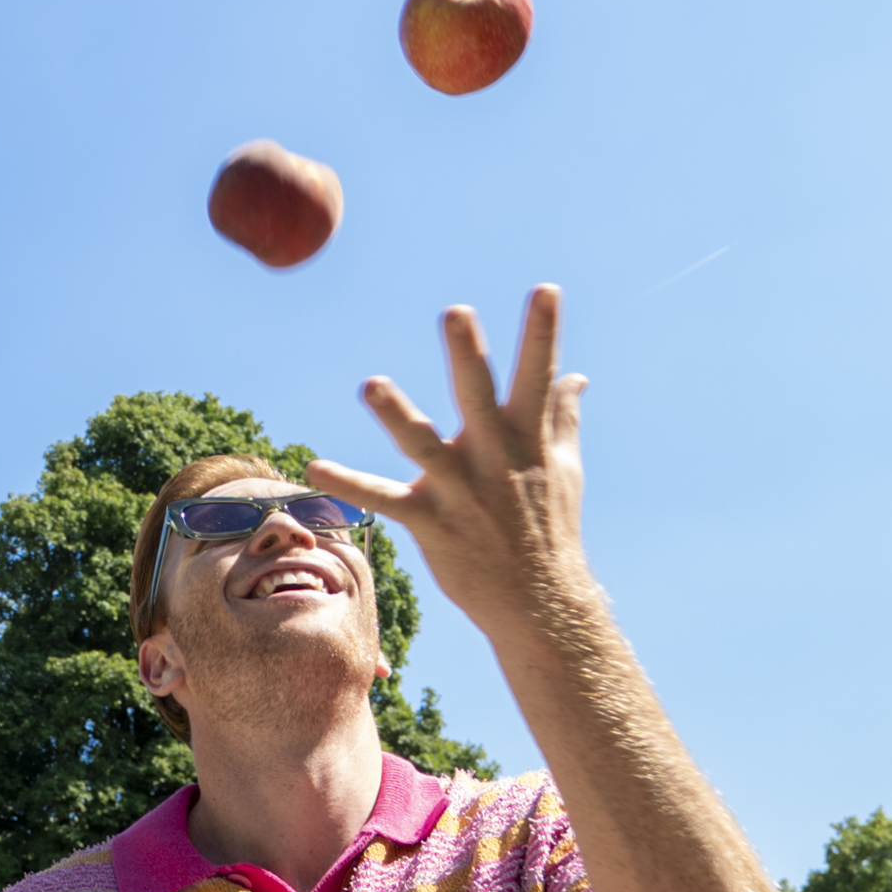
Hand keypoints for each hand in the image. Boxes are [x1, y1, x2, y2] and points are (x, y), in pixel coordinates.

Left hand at [312, 286, 593, 653]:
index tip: (546, 289)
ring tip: (371, 384)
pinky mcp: (431, 523)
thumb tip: (577, 375)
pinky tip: (314, 465)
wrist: (541, 602)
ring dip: (397, 416)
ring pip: (423, 445)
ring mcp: (462, 491)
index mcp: (528, 437)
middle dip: (468, 356)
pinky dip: (349, 483)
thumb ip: (562, 416)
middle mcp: (495, 458)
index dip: (543, 331)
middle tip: (456, 312)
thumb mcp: (565, 467)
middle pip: (479, 397)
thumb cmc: (552, 526)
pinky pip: (384, 499)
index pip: (537, 374)